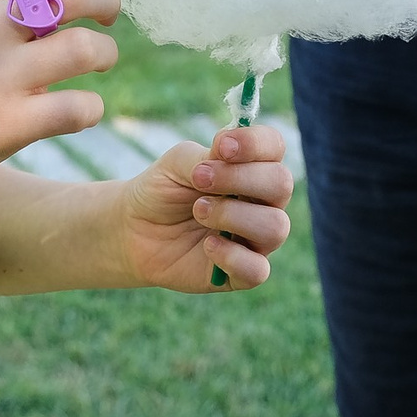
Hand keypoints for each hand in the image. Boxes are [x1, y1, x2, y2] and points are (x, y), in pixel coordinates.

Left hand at [119, 122, 292, 291]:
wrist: (134, 231)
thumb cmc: (163, 190)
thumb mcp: (177, 163)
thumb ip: (207, 157)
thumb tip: (227, 154)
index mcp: (251, 167)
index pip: (274, 147)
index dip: (255, 143)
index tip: (221, 146)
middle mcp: (262, 202)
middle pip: (282, 184)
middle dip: (240, 178)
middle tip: (200, 179)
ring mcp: (256, 239)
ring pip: (275, 227)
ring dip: (232, 215)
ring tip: (198, 211)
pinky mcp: (242, 273)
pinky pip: (258, 270)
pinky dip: (231, 255)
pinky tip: (207, 245)